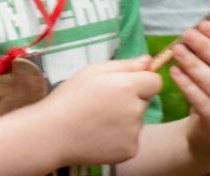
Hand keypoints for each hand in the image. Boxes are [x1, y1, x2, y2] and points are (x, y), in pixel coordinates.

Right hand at [35, 57, 160, 167]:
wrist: (53, 134)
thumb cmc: (70, 98)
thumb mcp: (93, 71)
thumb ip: (125, 64)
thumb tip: (149, 60)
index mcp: (128, 86)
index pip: (156, 82)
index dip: (143, 82)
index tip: (127, 86)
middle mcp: (135, 110)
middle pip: (145, 101)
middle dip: (132, 100)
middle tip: (105, 103)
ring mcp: (134, 133)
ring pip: (138, 121)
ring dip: (126, 119)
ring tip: (99, 120)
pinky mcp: (130, 150)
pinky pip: (132, 139)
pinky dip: (121, 137)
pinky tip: (101, 134)